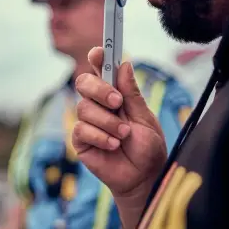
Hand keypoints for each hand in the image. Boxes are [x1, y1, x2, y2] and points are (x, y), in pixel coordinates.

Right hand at [73, 47, 166, 203]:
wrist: (143, 176)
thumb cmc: (146, 146)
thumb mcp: (144, 116)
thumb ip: (132, 93)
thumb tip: (124, 64)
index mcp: (115, 95)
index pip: (101, 71)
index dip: (98, 58)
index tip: (100, 52)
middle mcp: (99, 105)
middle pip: (84, 82)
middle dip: (100, 89)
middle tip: (118, 102)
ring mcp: (88, 122)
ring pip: (84, 107)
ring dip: (107, 121)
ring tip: (124, 134)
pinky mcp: (81, 140)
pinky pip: (81, 129)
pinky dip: (100, 136)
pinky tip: (113, 145)